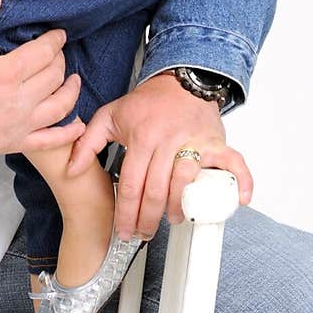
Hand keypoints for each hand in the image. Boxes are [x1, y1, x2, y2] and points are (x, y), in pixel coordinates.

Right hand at [0, 0, 82, 158]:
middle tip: (56, 53)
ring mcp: (17, 125)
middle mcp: (16, 101)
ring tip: (72, 80)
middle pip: (54, 76)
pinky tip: (77, 123)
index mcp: (2, 74)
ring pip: (60, 106)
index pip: (42, 53)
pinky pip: (50, 140)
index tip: (58, 34)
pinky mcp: (13, 143)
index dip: (54, 40)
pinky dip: (68, 132)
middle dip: (60, 60)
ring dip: (71, 90)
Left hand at [66, 71, 251, 240]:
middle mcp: (168, 141)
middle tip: (144, 234)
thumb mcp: (110, 116)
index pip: (131, 184)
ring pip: (187, 182)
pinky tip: (239, 200)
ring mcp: (194, 141)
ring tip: (173, 220)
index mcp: (142, 138)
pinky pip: (233, 162)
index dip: (126, 213)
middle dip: (148, 219)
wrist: (179, 79)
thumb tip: (71, 169)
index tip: (124, 230)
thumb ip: (88, 143)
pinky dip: (241, 180)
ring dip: (180, 207)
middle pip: (156, 190)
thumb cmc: (147, 102)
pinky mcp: (216, 140)